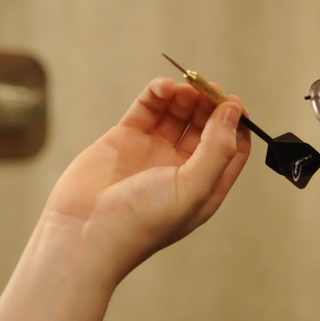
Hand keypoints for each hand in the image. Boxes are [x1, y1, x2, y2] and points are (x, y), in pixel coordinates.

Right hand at [42, 77, 251, 279]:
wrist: (84, 233)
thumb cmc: (141, 222)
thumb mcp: (193, 188)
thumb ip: (218, 148)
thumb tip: (233, 111)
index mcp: (203, 186)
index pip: (231, 147)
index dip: (235, 123)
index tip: (232, 103)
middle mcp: (180, 168)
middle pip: (206, 125)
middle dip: (209, 104)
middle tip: (207, 87)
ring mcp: (152, 152)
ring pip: (177, 113)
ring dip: (185, 95)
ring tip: (183, 88)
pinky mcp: (125, 139)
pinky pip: (147, 109)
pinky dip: (157, 93)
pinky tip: (163, 87)